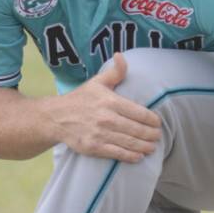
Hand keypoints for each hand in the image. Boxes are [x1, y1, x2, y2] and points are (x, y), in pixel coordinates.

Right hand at [46, 54, 161, 163]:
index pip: (140, 113)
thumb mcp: (97, 82)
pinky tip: (139, 157)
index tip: (158, 123)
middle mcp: (107, 118)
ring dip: (145, 147)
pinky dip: (131, 156)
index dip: (153, 120)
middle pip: (138, 129)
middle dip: (152, 135)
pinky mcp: (93, 147)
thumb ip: (115, 72)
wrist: (56, 117)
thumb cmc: (80, 99)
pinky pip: (117, 153)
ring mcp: (100, 134)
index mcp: (111, 101)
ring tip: (152, 147)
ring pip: (130, 143)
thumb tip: (121, 55)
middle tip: (158, 136)